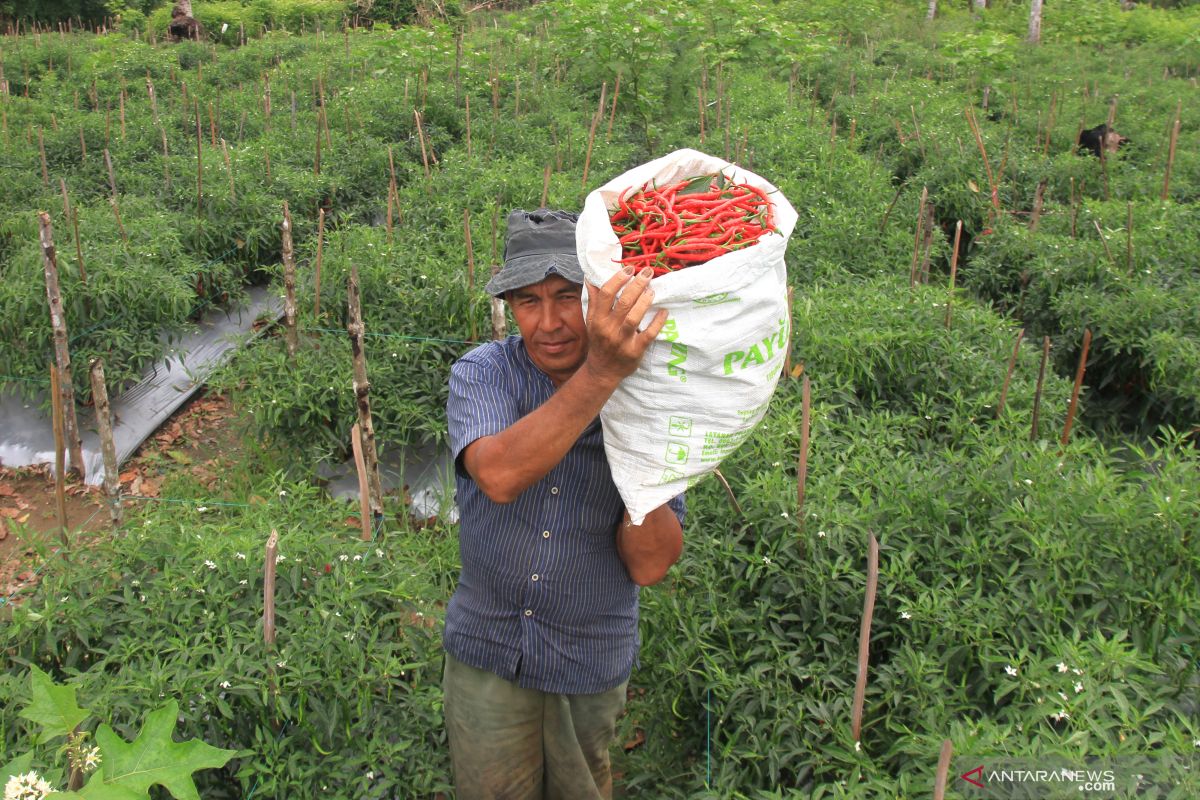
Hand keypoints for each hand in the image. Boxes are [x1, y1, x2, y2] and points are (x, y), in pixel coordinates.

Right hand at [583, 266, 668, 385]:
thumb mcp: (592, 322)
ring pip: (634, 318)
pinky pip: (648, 335)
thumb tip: (590, 278)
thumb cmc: (599, 342)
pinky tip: (664, 312)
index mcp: (597, 319)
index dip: (618, 279)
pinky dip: (657, 322)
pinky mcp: (635, 351)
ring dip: (645, 302)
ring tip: (652, 290)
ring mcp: (621, 341)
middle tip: (648, 273)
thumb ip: (593, 300)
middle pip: (623, 303)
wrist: (603, 371)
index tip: (630, 269)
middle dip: (636, 285)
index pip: (605, 294)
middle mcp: (608, 329)